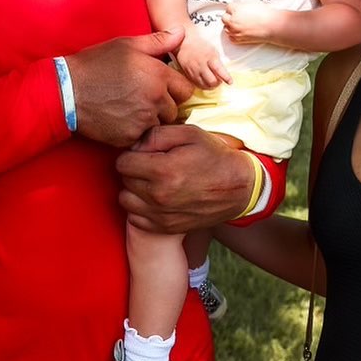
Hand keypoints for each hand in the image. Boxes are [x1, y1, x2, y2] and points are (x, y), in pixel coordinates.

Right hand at [66, 29, 193, 148]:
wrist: (66, 91)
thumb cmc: (96, 64)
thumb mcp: (127, 45)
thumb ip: (159, 41)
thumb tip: (181, 33)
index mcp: (159, 75)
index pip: (186, 90)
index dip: (174, 89)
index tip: (161, 88)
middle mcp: (155, 99)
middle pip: (175, 110)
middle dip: (164, 106)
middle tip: (142, 98)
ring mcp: (143, 120)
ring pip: (160, 125)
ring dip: (151, 120)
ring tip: (130, 109)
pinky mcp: (130, 137)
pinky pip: (143, 136)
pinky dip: (136, 131)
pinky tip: (121, 119)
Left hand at [116, 125, 250, 232]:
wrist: (238, 187)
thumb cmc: (214, 156)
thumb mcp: (189, 133)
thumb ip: (156, 135)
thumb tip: (134, 145)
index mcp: (163, 170)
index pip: (122, 163)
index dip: (131, 154)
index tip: (144, 152)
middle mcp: (159, 196)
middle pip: (124, 181)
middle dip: (133, 170)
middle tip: (150, 164)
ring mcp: (162, 216)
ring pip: (126, 201)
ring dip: (134, 189)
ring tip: (151, 181)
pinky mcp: (166, 228)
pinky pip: (136, 219)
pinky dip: (140, 208)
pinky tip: (155, 197)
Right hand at [174, 31, 231, 88]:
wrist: (184, 44)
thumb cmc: (201, 46)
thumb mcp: (213, 51)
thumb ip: (218, 62)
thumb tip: (223, 74)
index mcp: (210, 57)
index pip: (219, 69)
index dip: (226, 77)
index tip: (230, 82)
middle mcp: (201, 65)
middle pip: (211, 81)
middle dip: (218, 83)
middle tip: (220, 80)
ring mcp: (194, 71)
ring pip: (204, 85)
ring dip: (211, 86)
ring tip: (213, 81)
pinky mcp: (188, 74)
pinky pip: (197, 85)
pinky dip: (204, 86)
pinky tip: (206, 82)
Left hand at [222, 2, 277, 43]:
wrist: (272, 26)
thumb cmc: (265, 15)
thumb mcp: (253, 3)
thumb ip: (243, 5)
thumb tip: (239, 6)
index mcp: (236, 9)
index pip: (228, 7)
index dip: (233, 8)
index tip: (235, 9)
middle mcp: (233, 20)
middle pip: (224, 18)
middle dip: (229, 17)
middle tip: (235, 16)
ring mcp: (235, 31)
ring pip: (226, 28)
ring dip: (230, 25)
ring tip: (237, 24)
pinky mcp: (239, 39)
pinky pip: (230, 37)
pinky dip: (233, 35)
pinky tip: (238, 31)